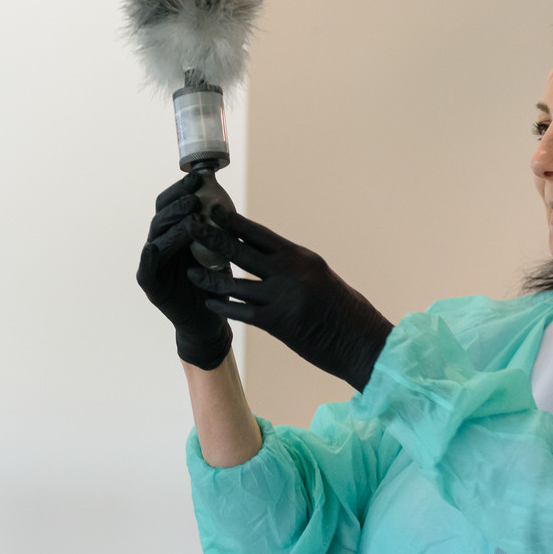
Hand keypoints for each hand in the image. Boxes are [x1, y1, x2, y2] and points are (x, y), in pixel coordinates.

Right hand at [137, 174, 232, 368]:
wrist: (209, 319)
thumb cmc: (215, 283)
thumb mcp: (219, 250)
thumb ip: (217, 229)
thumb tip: (227, 201)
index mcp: (174, 233)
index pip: (171, 204)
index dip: (181, 189)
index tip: (199, 178)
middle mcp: (160, 243)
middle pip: (162, 215)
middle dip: (178, 202)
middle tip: (196, 194)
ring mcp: (153, 263)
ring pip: (157, 237)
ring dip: (172, 224)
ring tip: (190, 215)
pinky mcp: (150, 283)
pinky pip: (148, 266)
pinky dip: (151, 256)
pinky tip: (156, 248)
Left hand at [186, 211, 392, 390]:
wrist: (362, 342)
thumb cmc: (346, 311)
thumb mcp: (320, 278)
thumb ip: (294, 268)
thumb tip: (268, 259)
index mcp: (301, 257)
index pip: (260, 234)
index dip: (233, 222)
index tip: (213, 211)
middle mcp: (290, 272)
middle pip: (241, 251)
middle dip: (212, 238)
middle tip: (189, 228)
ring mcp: (282, 297)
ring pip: (234, 283)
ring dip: (209, 278)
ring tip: (190, 271)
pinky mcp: (277, 323)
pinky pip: (241, 312)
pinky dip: (223, 306)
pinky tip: (209, 302)